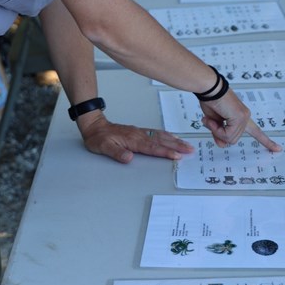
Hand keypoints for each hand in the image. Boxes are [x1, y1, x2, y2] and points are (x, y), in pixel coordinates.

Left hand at [79, 113, 195, 163]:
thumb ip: (116, 153)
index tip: (177, 155)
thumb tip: (128, 158)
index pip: (152, 148)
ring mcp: (140, 132)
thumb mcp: (103, 147)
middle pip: (161, 141)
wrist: (95, 126)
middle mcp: (139, 135)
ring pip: (161, 136)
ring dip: (174, 140)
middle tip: (190, 150)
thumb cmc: (99, 138)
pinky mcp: (139, 132)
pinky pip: (156, 133)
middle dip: (176, 146)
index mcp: (132, 140)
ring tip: (186, 144)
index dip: (165, 152)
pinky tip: (172, 137)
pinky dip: (167, 135)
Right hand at [201, 90, 281, 151]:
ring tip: (211, 119)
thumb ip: (220, 134)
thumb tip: (222, 143)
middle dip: (219, 134)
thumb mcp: (214, 122)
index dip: (267, 141)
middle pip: (232, 140)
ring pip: (230, 138)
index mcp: (242, 118)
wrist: (209, 88)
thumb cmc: (211, 101)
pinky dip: (217, 130)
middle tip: (211, 122)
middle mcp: (245, 117)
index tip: (278, 149)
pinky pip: (227, 134)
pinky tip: (213, 120)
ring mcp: (244, 117)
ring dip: (217, 131)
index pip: (257, 132)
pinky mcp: (239, 117)